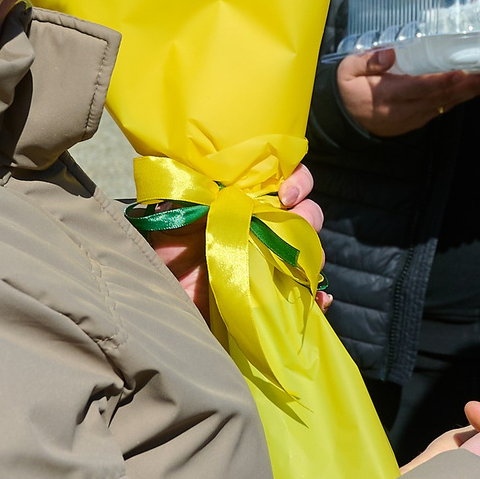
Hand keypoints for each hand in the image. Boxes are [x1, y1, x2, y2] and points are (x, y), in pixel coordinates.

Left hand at [145, 164, 327, 317]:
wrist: (160, 296)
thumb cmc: (164, 250)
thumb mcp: (171, 213)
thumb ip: (187, 192)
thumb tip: (199, 177)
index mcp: (246, 200)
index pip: (286, 178)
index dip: (297, 180)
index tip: (285, 194)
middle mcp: (265, 227)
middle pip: (307, 214)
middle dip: (307, 216)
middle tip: (288, 221)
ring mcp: (272, 262)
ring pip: (311, 252)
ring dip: (313, 256)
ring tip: (299, 266)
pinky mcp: (272, 296)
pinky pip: (309, 295)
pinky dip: (319, 298)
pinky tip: (319, 301)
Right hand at [336, 47, 479, 137]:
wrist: (345, 119)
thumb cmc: (349, 89)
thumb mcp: (347, 71)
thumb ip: (367, 61)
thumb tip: (389, 53)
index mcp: (386, 96)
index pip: (418, 88)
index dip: (441, 81)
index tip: (462, 73)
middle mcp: (404, 110)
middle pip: (440, 97)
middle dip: (469, 87)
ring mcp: (414, 118)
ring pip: (446, 104)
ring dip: (470, 93)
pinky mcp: (419, 120)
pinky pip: (442, 107)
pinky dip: (460, 97)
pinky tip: (476, 88)